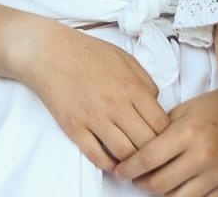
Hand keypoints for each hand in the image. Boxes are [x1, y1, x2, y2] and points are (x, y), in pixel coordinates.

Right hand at [8, 18, 170, 171]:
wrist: (51, 53)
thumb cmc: (89, 54)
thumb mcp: (126, 59)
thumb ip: (146, 82)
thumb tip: (156, 104)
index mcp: (133, 88)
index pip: (161, 125)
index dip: (166, 137)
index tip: (163, 140)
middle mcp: (117, 106)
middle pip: (147, 144)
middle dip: (152, 153)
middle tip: (151, 156)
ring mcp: (95, 119)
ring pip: (125, 155)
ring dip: (132, 162)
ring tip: (133, 162)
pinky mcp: (75, 129)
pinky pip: (97, 157)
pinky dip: (109, 164)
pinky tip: (112, 161)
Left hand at [115, 89, 217, 196]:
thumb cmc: (213, 109)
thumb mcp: (184, 110)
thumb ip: (160, 130)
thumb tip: (136, 151)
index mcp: (188, 133)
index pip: (148, 158)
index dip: (129, 168)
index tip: (120, 171)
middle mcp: (202, 156)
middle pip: (159, 184)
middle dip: (141, 183)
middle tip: (137, 177)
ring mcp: (216, 174)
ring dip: (161, 193)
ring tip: (157, 181)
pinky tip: (178, 187)